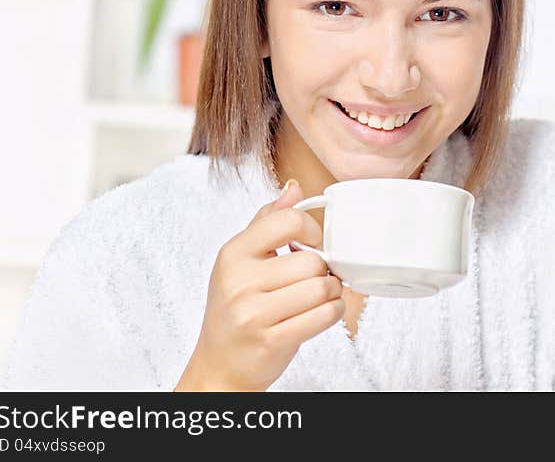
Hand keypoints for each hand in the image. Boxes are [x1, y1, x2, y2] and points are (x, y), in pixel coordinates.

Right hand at [175, 181, 344, 390]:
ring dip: (333, 293)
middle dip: (325, 270)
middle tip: (318, 278)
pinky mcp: (271, 341)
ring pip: (322, 288)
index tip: (313, 243)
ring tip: (321, 296)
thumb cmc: (237, 309)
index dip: (312, 230)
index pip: (287, 221)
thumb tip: (294, 189)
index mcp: (233, 253)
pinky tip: (323, 312)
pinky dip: (333, 312)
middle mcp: (239, 280)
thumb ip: (267, 221)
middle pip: (312, 260)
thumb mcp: (242, 260)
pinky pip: (324, 316)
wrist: (220, 365)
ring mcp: (253, 313)